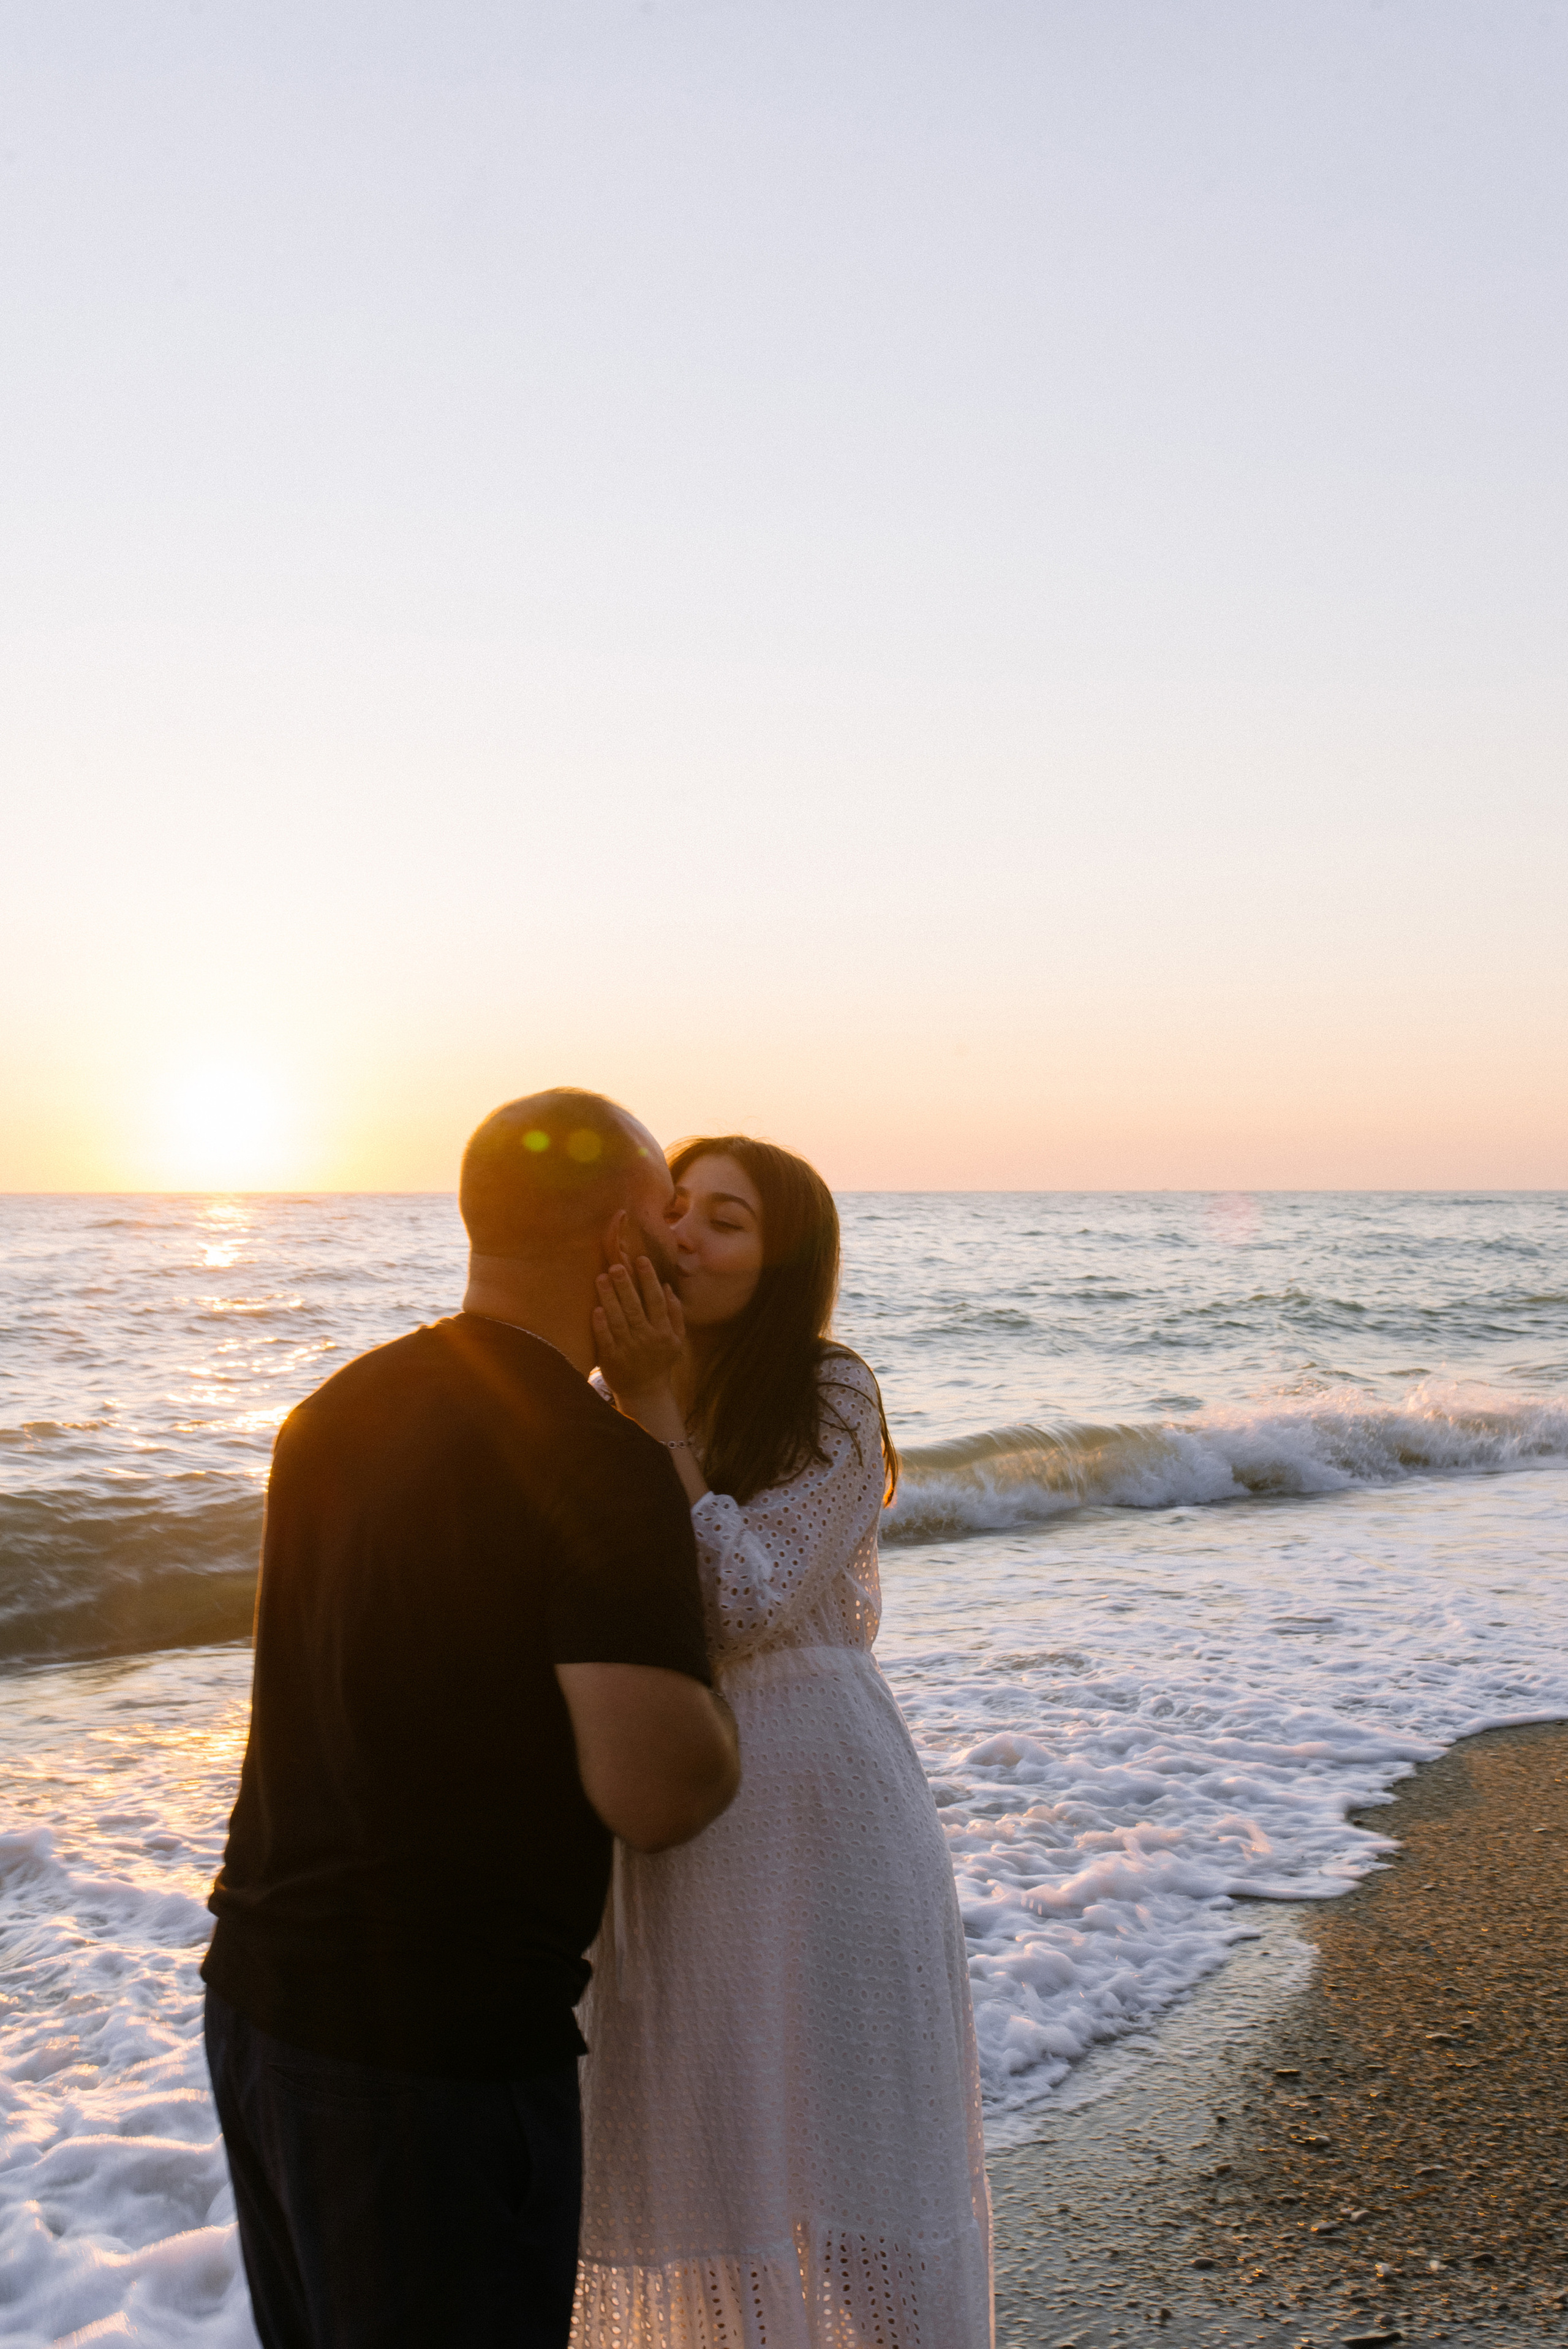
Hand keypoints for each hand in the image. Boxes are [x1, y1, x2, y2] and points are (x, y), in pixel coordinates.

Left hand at [593, 1257, 686, 1412]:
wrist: (645, 1393)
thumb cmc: (660, 1361)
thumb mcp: (676, 1340)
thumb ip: (675, 1314)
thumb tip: (667, 1287)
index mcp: (663, 1331)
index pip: (656, 1301)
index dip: (649, 1280)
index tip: (641, 1260)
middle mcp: (646, 1338)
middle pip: (634, 1307)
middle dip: (625, 1285)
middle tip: (616, 1265)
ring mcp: (628, 1349)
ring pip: (618, 1319)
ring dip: (609, 1298)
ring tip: (601, 1278)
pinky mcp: (611, 1359)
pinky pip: (605, 1339)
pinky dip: (600, 1324)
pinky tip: (595, 1308)